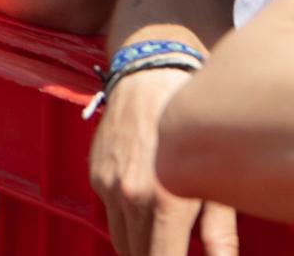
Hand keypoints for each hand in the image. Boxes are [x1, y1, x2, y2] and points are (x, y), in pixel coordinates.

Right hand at [89, 69, 236, 255]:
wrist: (149, 75)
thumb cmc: (191, 122)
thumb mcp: (214, 177)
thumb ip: (218, 231)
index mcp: (162, 200)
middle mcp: (128, 194)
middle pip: (134, 255)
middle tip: (173, 247)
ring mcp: (106, 182)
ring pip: (119, 237)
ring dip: (138, 242)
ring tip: (163, 232)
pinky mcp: (95, 172)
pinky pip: (109, 209)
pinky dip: (126, 215)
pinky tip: (146, 197)